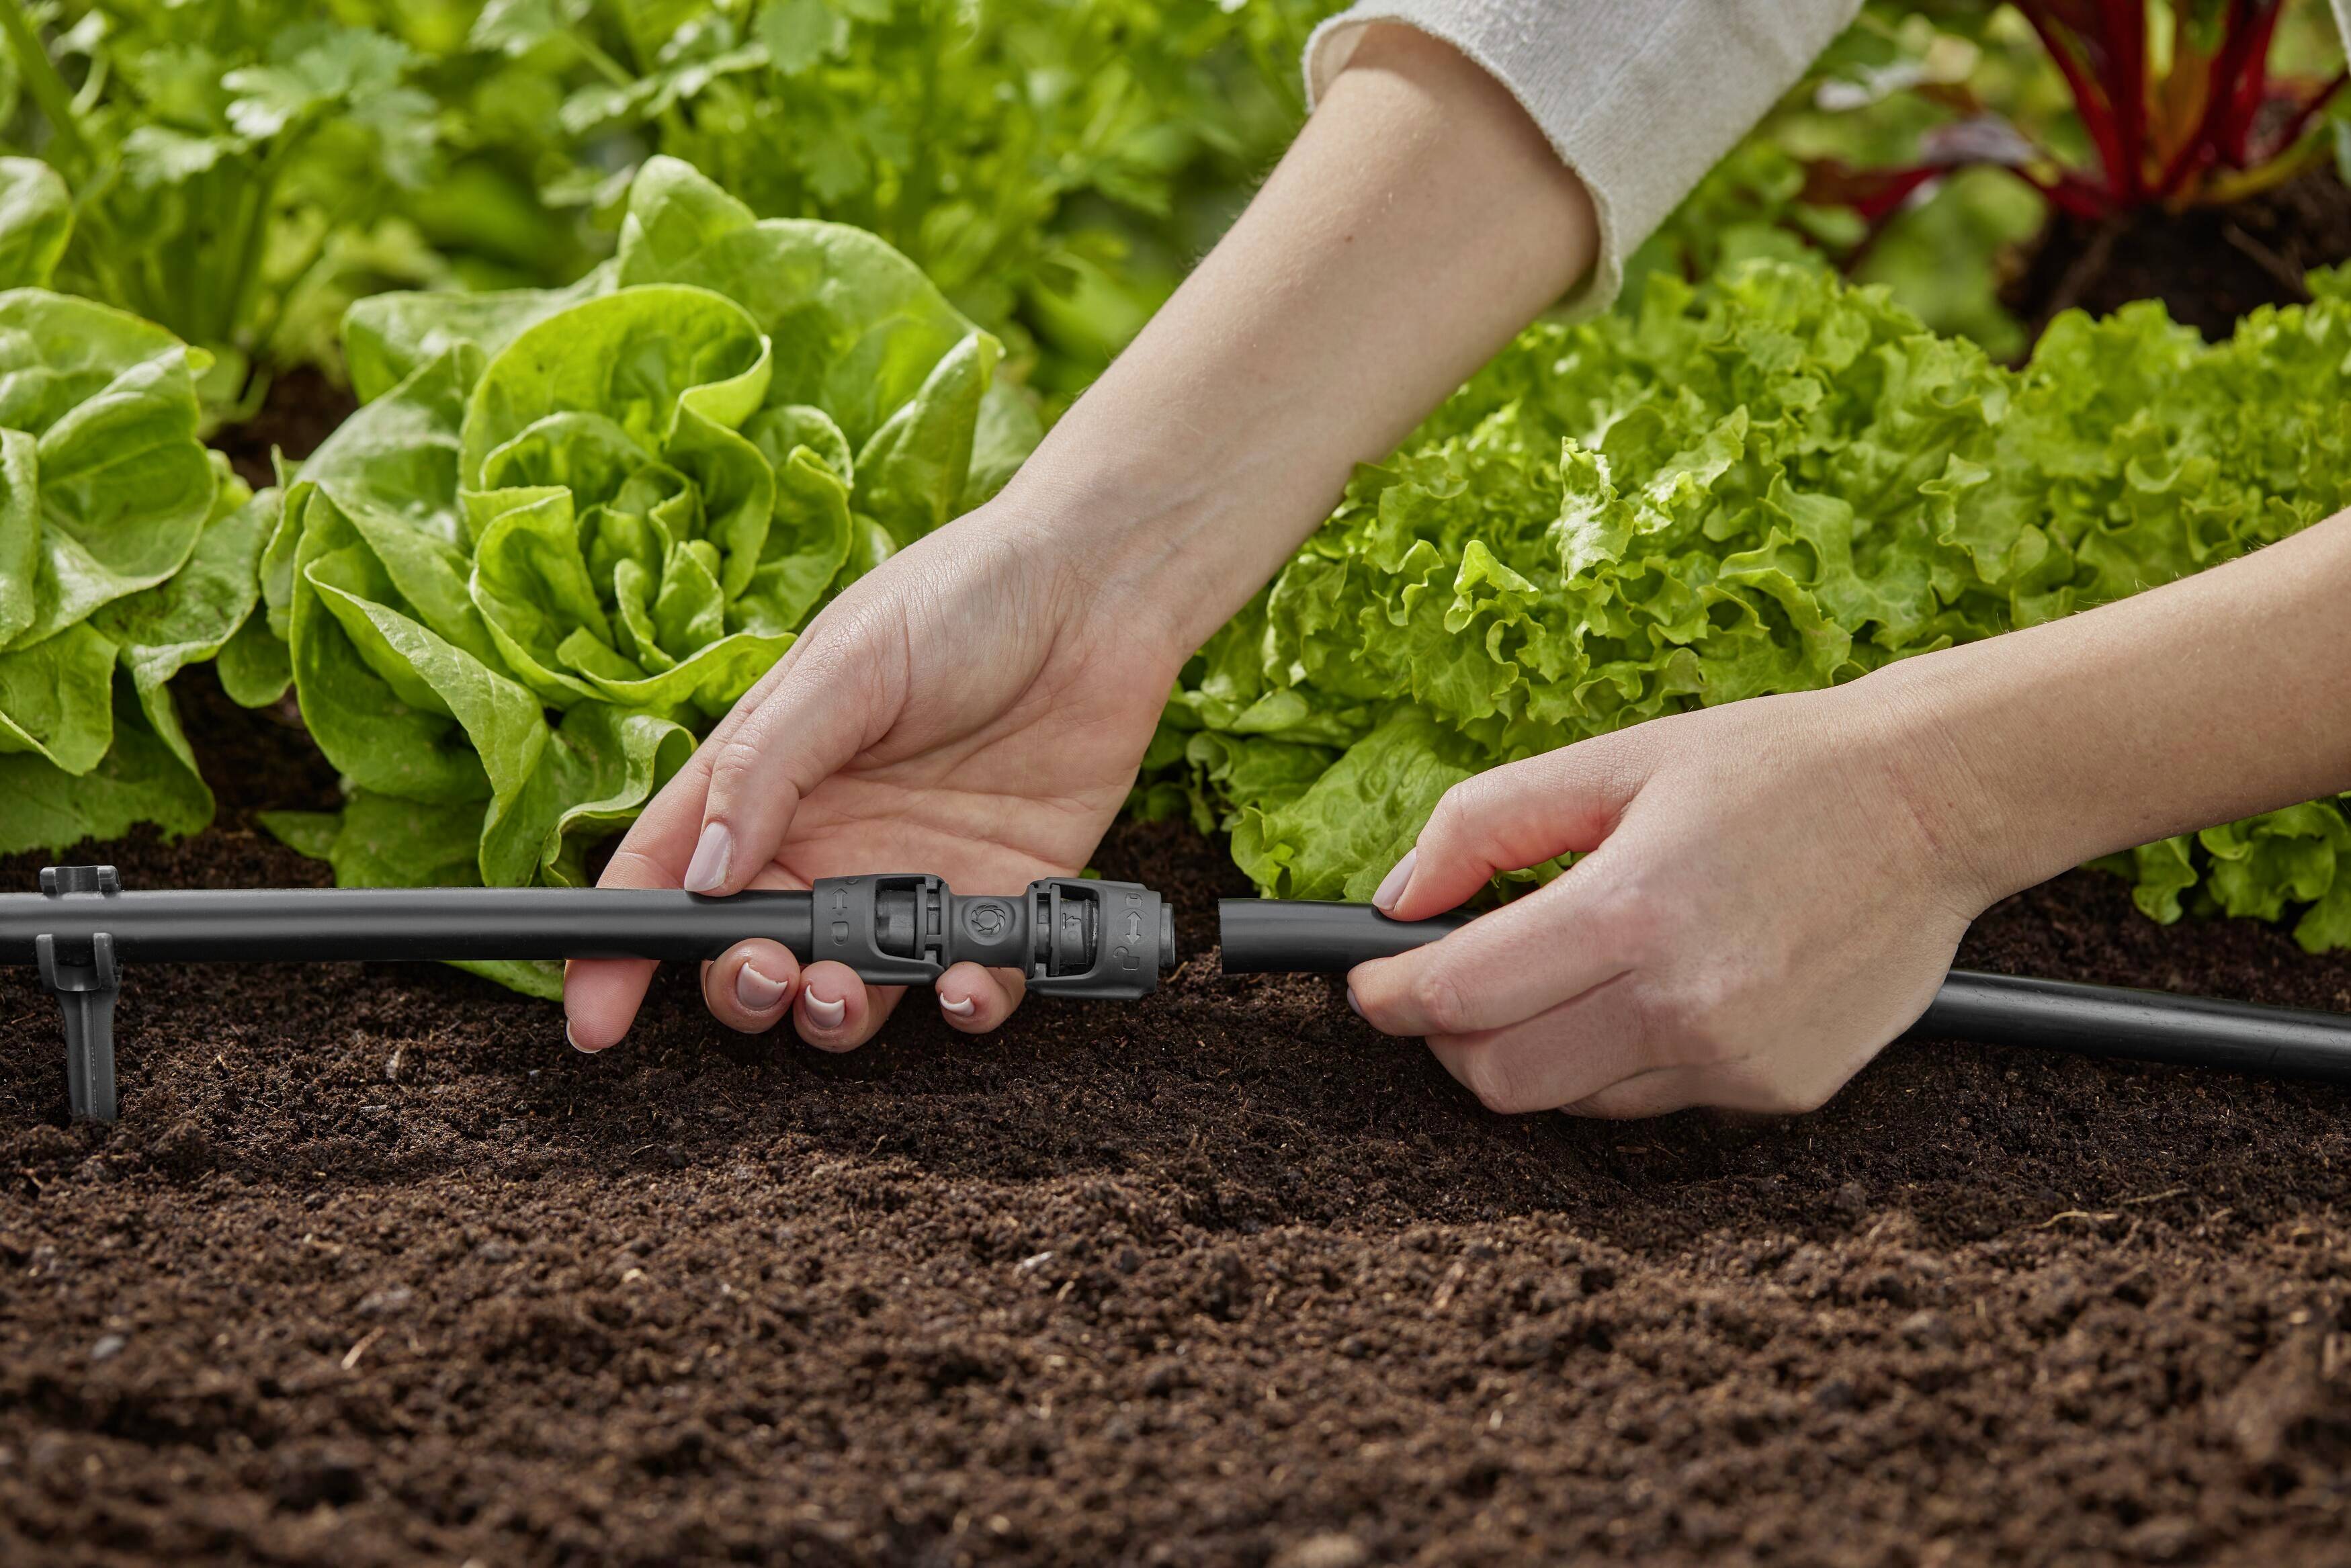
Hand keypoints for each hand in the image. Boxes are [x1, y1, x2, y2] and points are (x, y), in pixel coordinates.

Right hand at [562, 503, 1182, 1050]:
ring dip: (837, 1013)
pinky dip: (965, 1003)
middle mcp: (830, 842)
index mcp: (766, 779)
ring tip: (847, 989)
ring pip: (852, 988)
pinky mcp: (1003, 900)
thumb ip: (769, 764)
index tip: (595, 1018)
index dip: (623, 951)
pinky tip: (966, 982)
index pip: (671, 875)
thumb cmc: (961, 598)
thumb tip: (707, 874)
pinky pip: (972, 985)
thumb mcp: (846, 663)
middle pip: (754, 951)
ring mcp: (914, 878)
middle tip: (771, 974)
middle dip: (745, 988)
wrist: (1100, 590)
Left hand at [1346, 682, 2002, 1117]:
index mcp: (1630, 910)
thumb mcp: (1612, 761)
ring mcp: (1737, 1060)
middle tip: (1449, 989)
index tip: (1370, 985)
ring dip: (1537, 1050)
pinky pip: (1653, 1102)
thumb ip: (1484, 824)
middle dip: (1449, 1040)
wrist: (1933, 802)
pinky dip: (1624, 1059)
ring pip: (1571, 1102)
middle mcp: (1683, 1003)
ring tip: (1572, 973)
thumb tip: (1396, 898)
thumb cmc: (1771, 770)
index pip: (1459, 997)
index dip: (1389, 997)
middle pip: (1498, 1079)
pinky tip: (1662, 988)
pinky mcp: (1780, 1091)